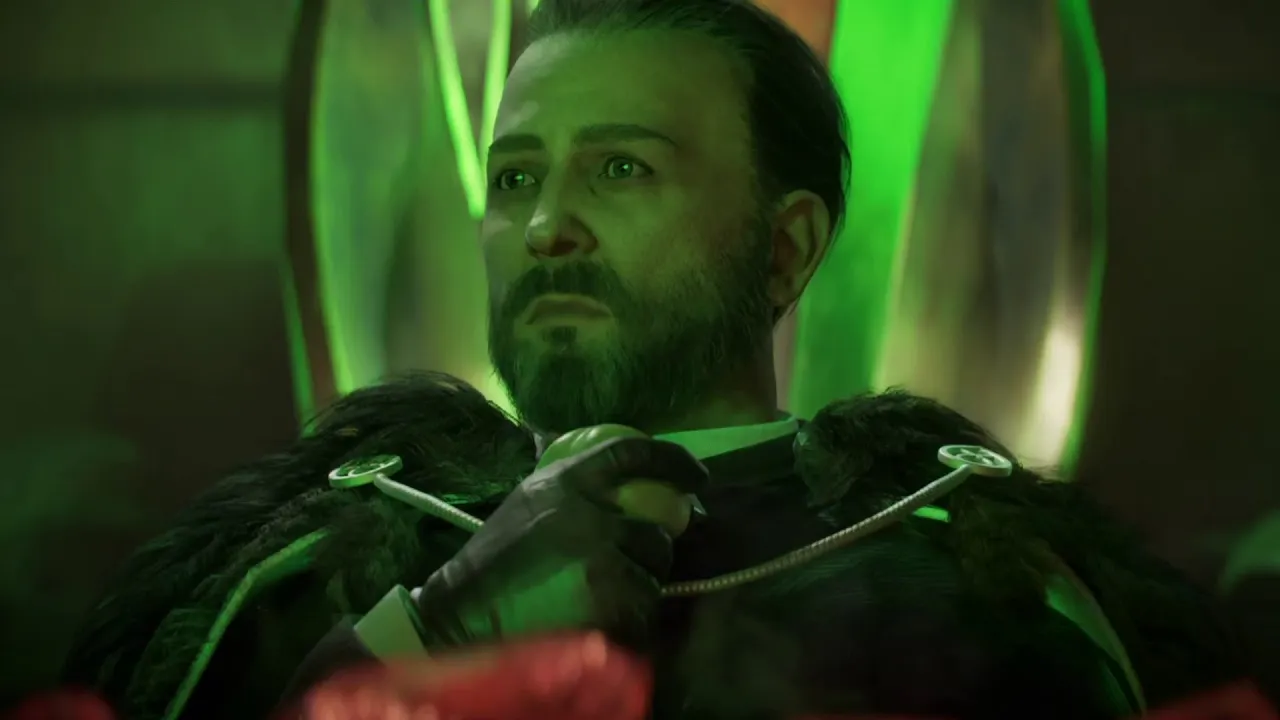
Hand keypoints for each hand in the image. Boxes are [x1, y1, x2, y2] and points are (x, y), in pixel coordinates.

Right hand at [413, 436, 707, 649]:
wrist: (463, 613)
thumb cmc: (493, 559)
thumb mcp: (527, 501)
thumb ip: (568, 485)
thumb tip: (604, 463)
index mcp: (566, 481)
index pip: (632, 454)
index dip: (672, 460)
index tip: (698, 476)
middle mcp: (589, 513)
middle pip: (654, 530)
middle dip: (653, 549)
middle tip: (639, 563)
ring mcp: (599, 558)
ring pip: (652, 573)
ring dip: (640, 586)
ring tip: (609, 596)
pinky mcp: (605, 601)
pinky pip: (641, 609)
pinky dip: (632, 618)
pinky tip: (609, 621)